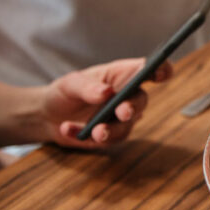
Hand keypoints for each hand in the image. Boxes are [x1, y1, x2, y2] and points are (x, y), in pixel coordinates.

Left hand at [42, 58, 172, 147]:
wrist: (48, 116)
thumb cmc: (64, 93)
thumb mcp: (70, 84)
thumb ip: (87, 87)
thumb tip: (106, 93)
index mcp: (122, 75)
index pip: (149, 69)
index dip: (161, 69)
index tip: (158, 74)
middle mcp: (126, 96)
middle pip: (140, 100)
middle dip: (132, 107)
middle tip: (122, 112)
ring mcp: (120, 119)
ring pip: (126, 126)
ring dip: (111, 129)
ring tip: (93, 131)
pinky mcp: (111, 137)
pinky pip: (106, 140)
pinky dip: (85, 135)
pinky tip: (67, 128)